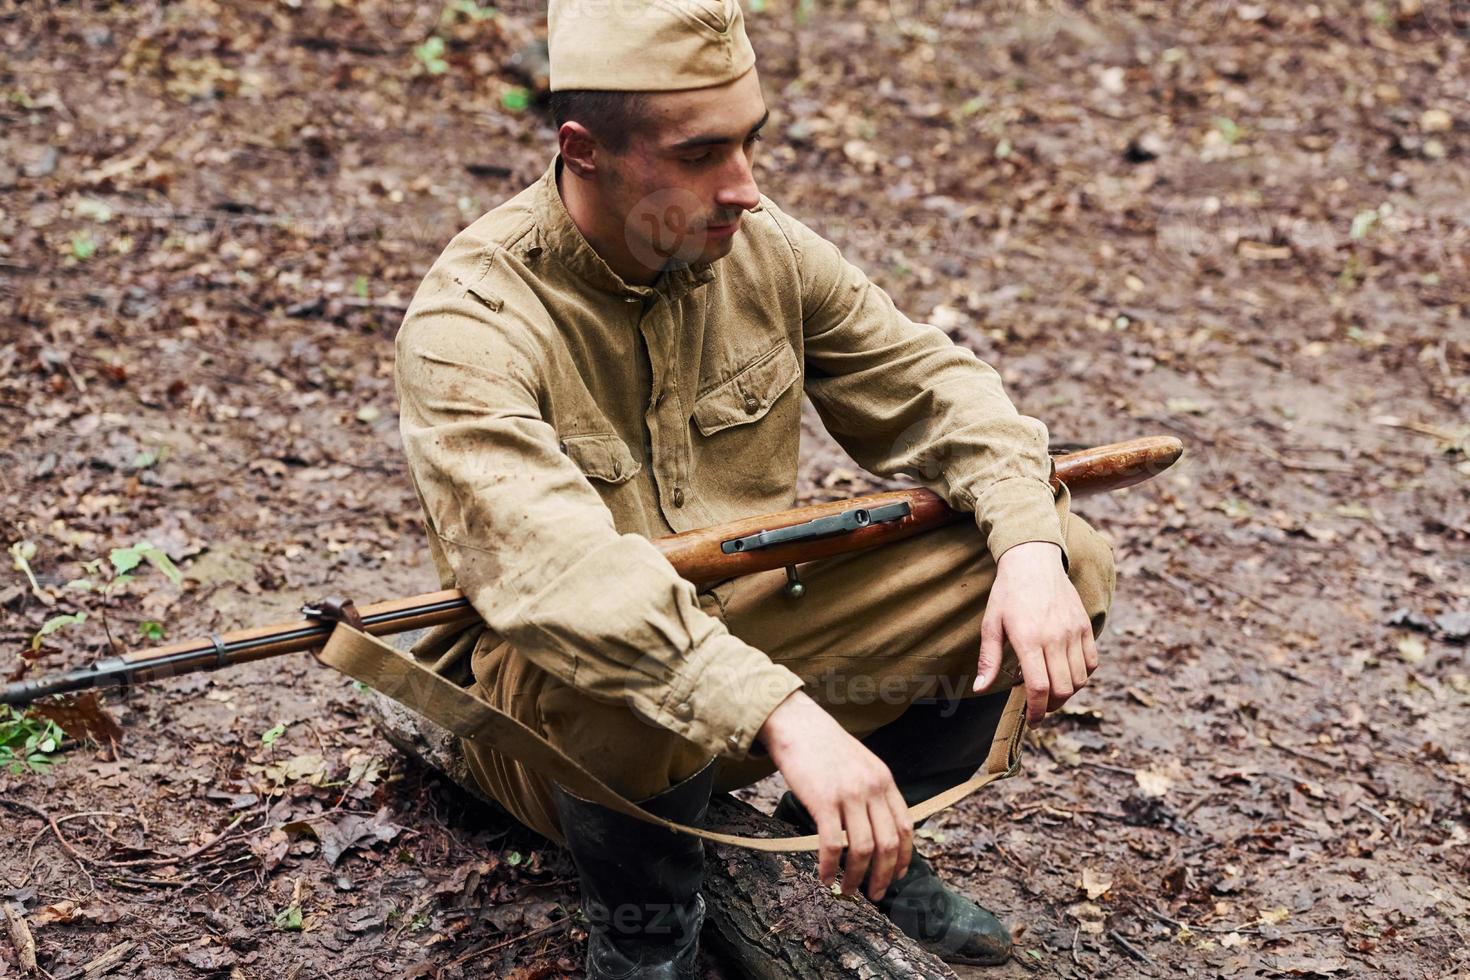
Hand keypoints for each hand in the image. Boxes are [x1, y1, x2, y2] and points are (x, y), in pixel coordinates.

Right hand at [758, 690, 912, 899]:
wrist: (796, 723)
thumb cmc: (824, 745)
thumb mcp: (861, 763)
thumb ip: (872, 790)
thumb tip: (875, 826)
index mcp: (884, 780)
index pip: (905, 827)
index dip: (903, 858)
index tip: (896, 876)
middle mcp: (871, 788)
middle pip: (887, 845)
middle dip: (883, 876)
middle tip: (874, 894)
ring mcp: (848, 794)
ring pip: (861, 849)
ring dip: (855, 877)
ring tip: (847, 890)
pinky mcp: (823, 800)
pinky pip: (831, 844)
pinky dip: (829, 866)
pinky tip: (824, 877)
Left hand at [974, 540, 1098, 723]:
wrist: (1033, 561)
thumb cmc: (1008, 593)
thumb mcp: (991, 624)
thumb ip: (989, 659)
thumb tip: (980, 688)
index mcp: (1029, 639)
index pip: (1039, 687)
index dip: (1038, 711)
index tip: (1033, 721)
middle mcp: (1055, 637)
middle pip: (1063, 689)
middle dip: (1051, 706)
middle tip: (1040, 706)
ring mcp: (1074, 631)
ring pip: (1080, 679)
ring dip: (1067, 692)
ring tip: (1051, 690)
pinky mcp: (1085, 626)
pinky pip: (1092, 662)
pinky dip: (1082, 675)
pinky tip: (1067, 673)